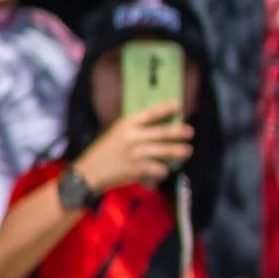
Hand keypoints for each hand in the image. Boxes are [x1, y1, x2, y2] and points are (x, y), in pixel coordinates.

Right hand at [73, 103, 191, 192]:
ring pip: (165, 151)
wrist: (88, 173)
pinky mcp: (137, 169)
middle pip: (163, 132)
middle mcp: (132, 137)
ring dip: (179, 151)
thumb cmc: (104, 152)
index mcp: (126, 125)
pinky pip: (158, 168)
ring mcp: (136, 153)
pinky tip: (163, 170)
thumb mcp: (116, 133)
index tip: (178, 104)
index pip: (150, 113)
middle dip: (179, 132)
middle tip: (190, 132)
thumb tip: (158, 124)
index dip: (165, 108)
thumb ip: (134, 129)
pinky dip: (163, 170)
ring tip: (187, 151)